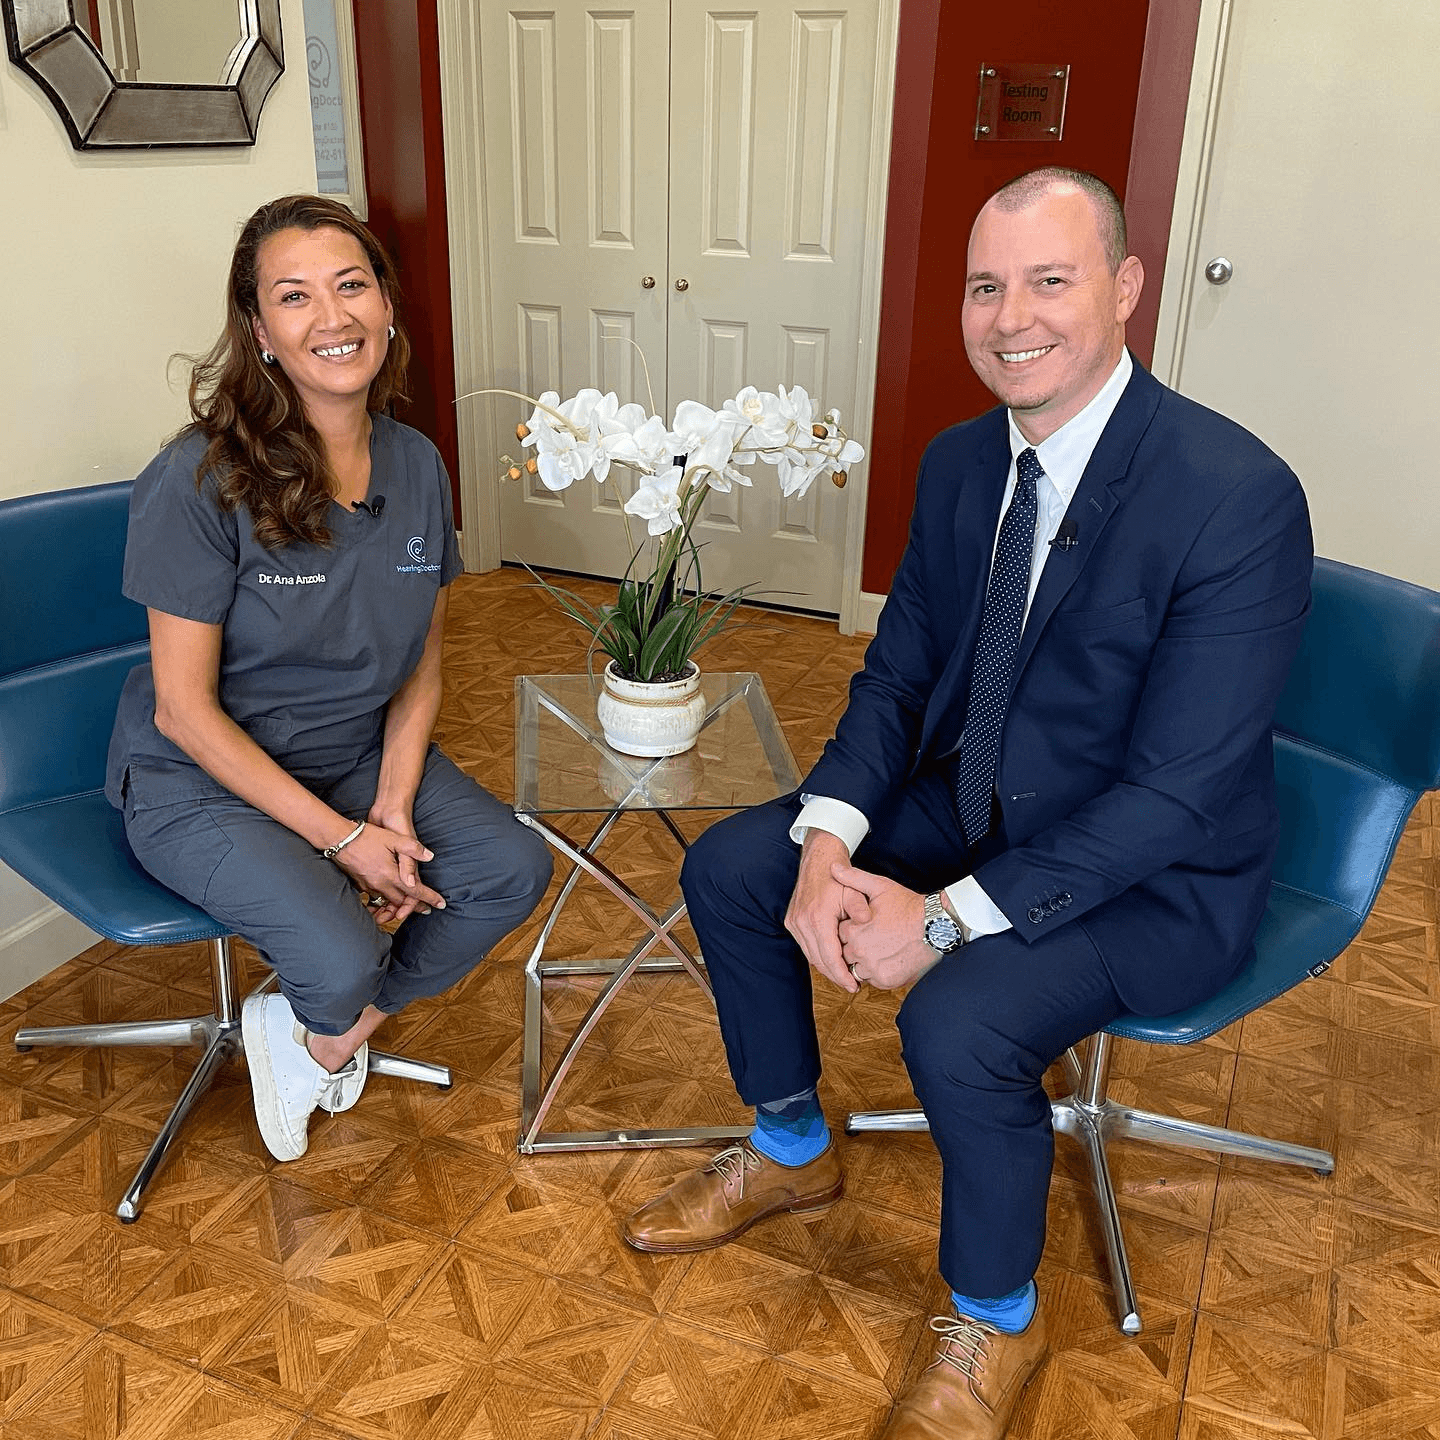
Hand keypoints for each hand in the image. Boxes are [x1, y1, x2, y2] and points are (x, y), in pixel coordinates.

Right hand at [330, 810, 444, 924]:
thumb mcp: (393, 838)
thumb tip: (430, 856)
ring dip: (399, 906)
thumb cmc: (366, 836)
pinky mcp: (359, 884)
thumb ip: (412, 848)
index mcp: (390, 875)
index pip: (415, 892)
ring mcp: (368, 886)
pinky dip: (384, 902)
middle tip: (426, 908)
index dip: (429, 898)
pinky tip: (387, 900)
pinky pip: (375, 898)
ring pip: (387, 902)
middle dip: (414, 906)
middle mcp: (379, 884)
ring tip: (408, 908)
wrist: (338, 839)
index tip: (441, 905)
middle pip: (401, 901)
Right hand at [785, 829, 859, 993]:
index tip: (853, 986)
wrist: (818, 860)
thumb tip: (865, 920)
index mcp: (817, 917)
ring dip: (826, 967)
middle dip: (835, 976)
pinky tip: (832, 959)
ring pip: (811, 955)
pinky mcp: (792, 921)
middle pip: (818, 960)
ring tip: (844, 976)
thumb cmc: (838, 876)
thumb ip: (860, 906)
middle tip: (852, 985)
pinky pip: (806, 946)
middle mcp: (802, 922)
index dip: (842, 975)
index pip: (829, 956)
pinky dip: (818, 955)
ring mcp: (794, 922)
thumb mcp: (854, 889)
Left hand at [833, 863, 942, 990]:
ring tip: (880, 947)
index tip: (864, 924)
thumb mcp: (880, 886)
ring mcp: (873, 969)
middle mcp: (860, 952)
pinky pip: (873, 980)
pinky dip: (877, 972)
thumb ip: (853, 878)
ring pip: (857, 969)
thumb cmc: (909, 905)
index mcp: (854, 930)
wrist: (937, 926)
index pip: (839, 934)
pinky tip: (888, 958)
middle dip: (855, 946)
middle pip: (846, 953)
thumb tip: (832, 867)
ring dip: (864, 961)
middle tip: (874, 936)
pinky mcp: (887, 980)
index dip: (851, 928)